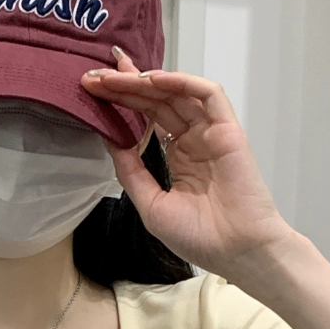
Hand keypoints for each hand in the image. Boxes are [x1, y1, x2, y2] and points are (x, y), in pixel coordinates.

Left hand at [81, 53, 292, 280]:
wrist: (236, 252)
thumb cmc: (199, 237)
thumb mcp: (150, 204)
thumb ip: (130, 171)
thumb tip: (108, 140)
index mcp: (177, 157)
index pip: (147, 119)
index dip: (122, 101)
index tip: (93, 90)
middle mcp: (193, 140)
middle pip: (156, 102)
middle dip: (124, 86)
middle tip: (94, 77)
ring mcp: (211, 133)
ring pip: (176, 94)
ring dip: (144, 82)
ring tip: (114, 76)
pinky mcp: (228, 130)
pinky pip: (208, 95)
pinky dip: (182, 83)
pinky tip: (153, 80)